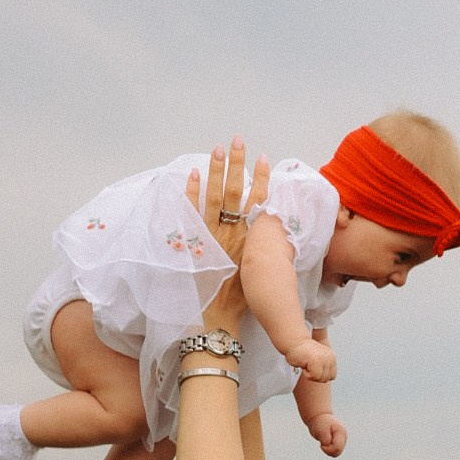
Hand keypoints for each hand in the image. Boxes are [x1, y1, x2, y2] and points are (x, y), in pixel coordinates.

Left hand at [185, 138, 269, 330]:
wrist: (215, 319)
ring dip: (215, 171)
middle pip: (236, 191)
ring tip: (216, 149)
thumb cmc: (238, 301)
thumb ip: (260, 250)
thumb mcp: (256, 272)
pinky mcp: (193, 243)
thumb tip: (270, 236)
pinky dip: (189, 192)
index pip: (258, 201)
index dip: (261, 179)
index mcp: (250, 239)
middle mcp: (232, 233)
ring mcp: (211, 236)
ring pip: (214, 196)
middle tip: (237, 140)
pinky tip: (190, 174)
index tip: (264, 159)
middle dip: (237, 164)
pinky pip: (189, 212)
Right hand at [285, 338, 336, 382]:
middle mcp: (330, 358)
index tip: (313, 366)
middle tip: (308, 364)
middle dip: (315, 376)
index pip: (331, 377)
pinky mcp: (317, 360)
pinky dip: (306, 374)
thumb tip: (326, 379)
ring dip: (310, 374)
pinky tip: (304, 364)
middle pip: (325, 379)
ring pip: (320, 378)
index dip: (320, 376)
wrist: (294, 343)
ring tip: (306, 363)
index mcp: (332, 358)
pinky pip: (313, 376)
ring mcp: (324, 359)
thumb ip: (324, 368)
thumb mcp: (318, 361)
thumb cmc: (302, 354)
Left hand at [306, 412, 347, 456]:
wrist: (319, 418)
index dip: (327, 449)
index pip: (336, 448)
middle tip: (321, 443)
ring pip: (336, 453)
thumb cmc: (319, 423)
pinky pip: (334, 452)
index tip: (321, 444)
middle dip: (328, 450)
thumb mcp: (320, 431)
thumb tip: (329, 447)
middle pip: (337, 452)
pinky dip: (328, 450)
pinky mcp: (340, 443)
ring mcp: (343, 440)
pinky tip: (325, 443)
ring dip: (328, 450)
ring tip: (323, 442)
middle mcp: (344, 437)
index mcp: (341, 433)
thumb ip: (325, 440)